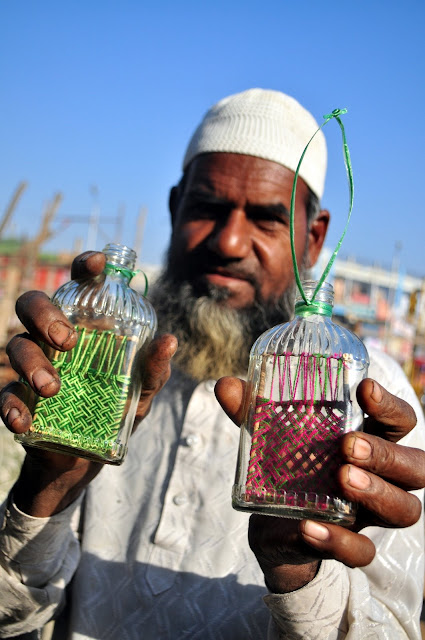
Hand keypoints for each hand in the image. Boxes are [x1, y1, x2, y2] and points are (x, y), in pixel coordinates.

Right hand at [0, 251, 176, 515]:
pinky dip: (11, 405)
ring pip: (15, 343)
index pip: (80, 285)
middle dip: (46, 313)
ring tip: (53, 389)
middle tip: (67, 340)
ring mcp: (32, 366)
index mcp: (86, 327)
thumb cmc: (114, 413)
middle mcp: (53, 338)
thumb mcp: (140, 394)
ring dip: (31, 362)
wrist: (83, 463)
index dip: (85, 265)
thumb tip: (169, 341)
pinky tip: (24, 421)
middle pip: (34, 303)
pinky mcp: (17, 397)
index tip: (98, 263)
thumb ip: (153, 371)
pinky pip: (3, 393)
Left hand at [215, 376, 424, 591]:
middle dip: (386, 453)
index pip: (399, 421)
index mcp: (368, 441)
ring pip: (405, 510)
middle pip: (415, 467)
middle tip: (348, 445)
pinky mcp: (349, 546)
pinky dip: (339, 540)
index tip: (365, 388)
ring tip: (341, 479)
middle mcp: (380, 478)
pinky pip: (363, 552)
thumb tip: (224, 385)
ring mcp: (368, 514)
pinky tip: (309, 526)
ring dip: (376, 492)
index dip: (390, 406)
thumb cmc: (287, 467)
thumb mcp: (269, 437)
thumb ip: (251, 413)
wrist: (274, 527)